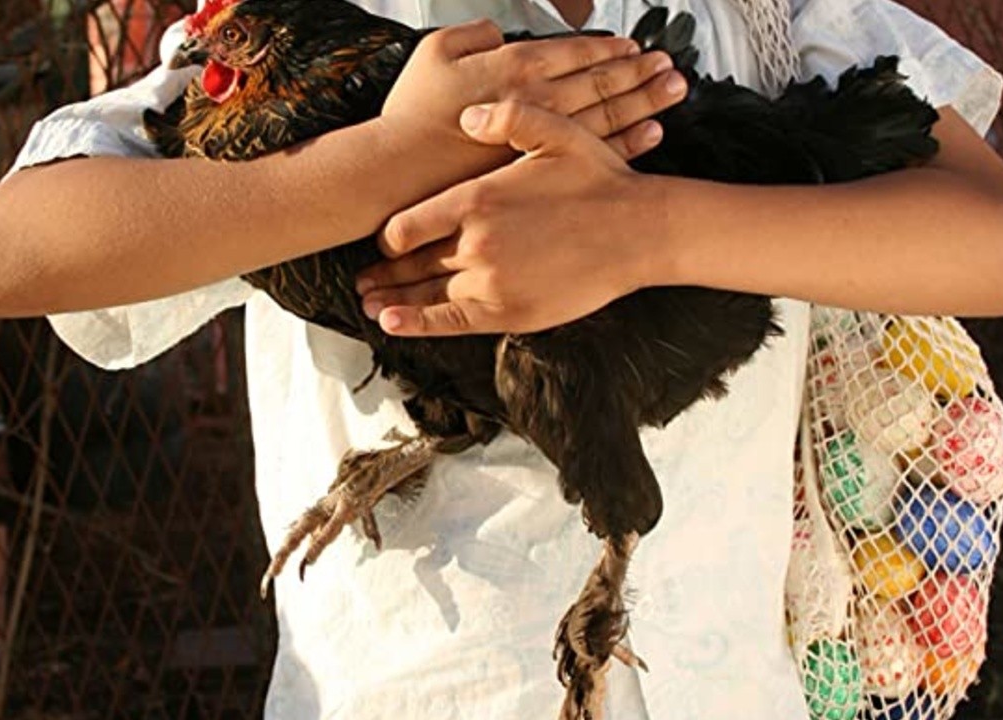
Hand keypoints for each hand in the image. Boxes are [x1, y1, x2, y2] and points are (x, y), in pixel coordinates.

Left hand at [357, 101, 670, 335]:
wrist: (641, 232)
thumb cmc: (601, 182)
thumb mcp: (556, 132)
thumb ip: (506, 120)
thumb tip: (464, 119)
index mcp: (477, 199)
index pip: (407, 223)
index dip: (389, 233)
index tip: (386, 240)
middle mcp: (475, 243)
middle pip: (411, 261)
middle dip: (383, 271)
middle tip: (361, 278)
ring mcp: (489, 282)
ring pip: (424, 293)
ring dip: (391, 299)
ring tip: (369, 302)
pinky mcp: (508, 312)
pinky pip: (448, 321)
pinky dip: (414, 323)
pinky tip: (390, 324)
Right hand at [381, 20, 686, 167]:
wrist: (401, 175)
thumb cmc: (413, 117)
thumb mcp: (434, 53)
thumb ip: (474, 35)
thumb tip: (498, 34)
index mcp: (515, 68)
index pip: (575, 53)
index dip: (607, 48)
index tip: (632, 46)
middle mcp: (539, 102)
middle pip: (602, 83)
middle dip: (639, 73)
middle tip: (667, 65)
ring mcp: (545, 141)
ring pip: (609, 116)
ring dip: (645, 101)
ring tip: (673, 90)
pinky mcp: (543, 173)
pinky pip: (597, 154)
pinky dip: (629, 141)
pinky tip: (652, 133)